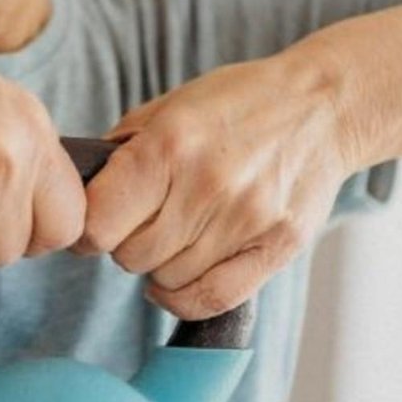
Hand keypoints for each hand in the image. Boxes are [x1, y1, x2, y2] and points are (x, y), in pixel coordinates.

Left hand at [71, 48, 354, 320]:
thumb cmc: (240, 102)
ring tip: (179, 230)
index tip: (97, 220)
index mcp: (169, 144)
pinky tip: (180, 276)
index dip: (87, 227)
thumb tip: (79, 192)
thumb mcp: (171, 104)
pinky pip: (210, 300)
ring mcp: (244, 220)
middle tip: (146, 219)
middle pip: (129, 256)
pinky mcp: (276, 247)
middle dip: (126, 242)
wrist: (322, 106)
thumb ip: (123, 149)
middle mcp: (205, 185)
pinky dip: (184, 298)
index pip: (98, 222)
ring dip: (161, 264)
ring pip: (166, 280)